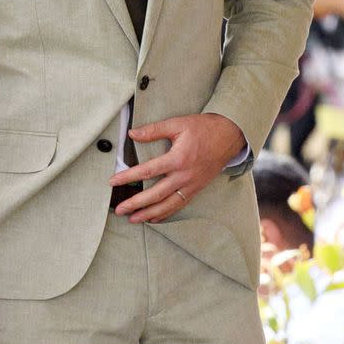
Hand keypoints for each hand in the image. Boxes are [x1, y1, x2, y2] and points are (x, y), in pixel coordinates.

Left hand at [113, 113, 245, 222]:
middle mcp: (184, 175)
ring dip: (149, 214)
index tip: (112, 182)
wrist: (230, 135)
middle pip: (156, 194)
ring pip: (168, 205)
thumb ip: (154, 130)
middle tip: (119, 209)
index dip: (128, 177)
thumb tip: (132, 133)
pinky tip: (153, 218)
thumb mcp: (178, 124)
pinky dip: (165, 213)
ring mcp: (191, 184)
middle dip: (136, 204)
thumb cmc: (204, 128)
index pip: (147, 171)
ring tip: (133, 219)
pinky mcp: (196, 189)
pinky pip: (179, 205)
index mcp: (178, 158)